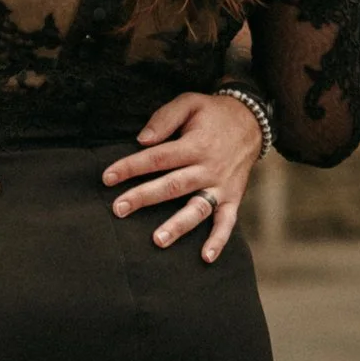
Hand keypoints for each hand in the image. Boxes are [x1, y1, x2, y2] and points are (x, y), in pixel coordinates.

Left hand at [105, 91, 262, 261]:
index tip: (108, 177)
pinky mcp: (233, 197)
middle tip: (119, 208)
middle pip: (172, 185)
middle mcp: (208, 168)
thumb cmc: (212, 113)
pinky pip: (227, 222)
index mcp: (195, 144)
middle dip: (144, 198)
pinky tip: (206, 258)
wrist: (252, 121)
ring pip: (197, 208)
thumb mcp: (190, 102)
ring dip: (178, 225)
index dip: (131, 167)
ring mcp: (221, 186)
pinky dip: (219, 240)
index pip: (158, 158)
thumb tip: (142, 140)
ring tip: (157, 240)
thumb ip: (165, 118)